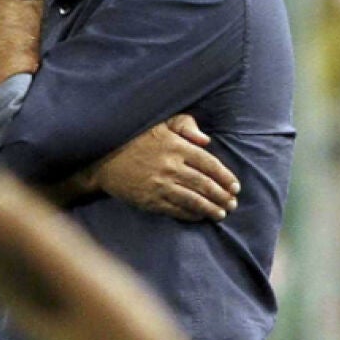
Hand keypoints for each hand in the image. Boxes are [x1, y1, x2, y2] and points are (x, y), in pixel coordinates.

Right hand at [94, 115, 238, 219]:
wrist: (105, 160)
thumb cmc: (136, 139)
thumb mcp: (161, 123)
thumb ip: (185, 125)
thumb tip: (206, 140)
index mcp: (176, 147)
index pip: (209, 164)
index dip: (226, 177)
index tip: (235, 187)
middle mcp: (171, 166)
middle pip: (205, 184)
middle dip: (222, 196)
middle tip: (232, 203)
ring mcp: (160, 185)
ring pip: (193, 200)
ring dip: (210, 208)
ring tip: (221, 214)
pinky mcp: (150, 200)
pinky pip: (176, 210)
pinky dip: (191, 214)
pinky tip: (199, 216)